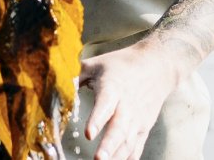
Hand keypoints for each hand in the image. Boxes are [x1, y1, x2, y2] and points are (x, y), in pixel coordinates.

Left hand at [78, 41, 183, 159]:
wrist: (157, 67)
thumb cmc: (122, 65)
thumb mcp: (98, 64)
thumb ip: (76, 76)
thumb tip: (56, 86)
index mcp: (113, 88)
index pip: (106, 105)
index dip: (97, 119)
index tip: (89, 133)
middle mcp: (126, 107)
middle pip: (119, 129)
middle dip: (108, 146)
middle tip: (98, 159)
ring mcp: (137, 120)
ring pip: (127, 142)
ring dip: (116, 157)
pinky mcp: (143, 129)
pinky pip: (136, 148)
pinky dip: (127, 159)